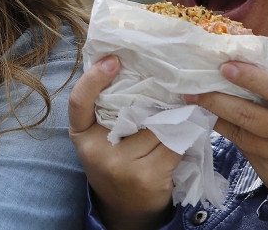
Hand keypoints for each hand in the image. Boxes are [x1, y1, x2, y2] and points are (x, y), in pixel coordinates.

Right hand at [69, 56, 181, 229]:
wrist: (124, 208)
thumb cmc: (113, 161)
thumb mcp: (98, 136)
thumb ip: (106, 109)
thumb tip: (129, 66)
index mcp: (81, 134)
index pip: (79, 101)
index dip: (93, 78)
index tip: (113, 59)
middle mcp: (97, 151)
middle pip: (131, 110)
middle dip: (153, 98)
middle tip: (168, 81)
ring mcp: (121, 166)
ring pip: (157, 127)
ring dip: (174, 118)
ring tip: (182, 109)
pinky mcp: (147, 177)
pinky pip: (173, 144)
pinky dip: (183, 135)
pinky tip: (188, 130)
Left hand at [184, 61, 267, 208]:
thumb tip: (236, 61)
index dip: (251, 78)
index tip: (225, 67)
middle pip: (250, 115)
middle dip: (217, 100)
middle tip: (192, 89)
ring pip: (241, 134)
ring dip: (215, 116)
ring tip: (194, 102)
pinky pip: (242, 149)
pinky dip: (225, 133)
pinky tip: (211, 121)